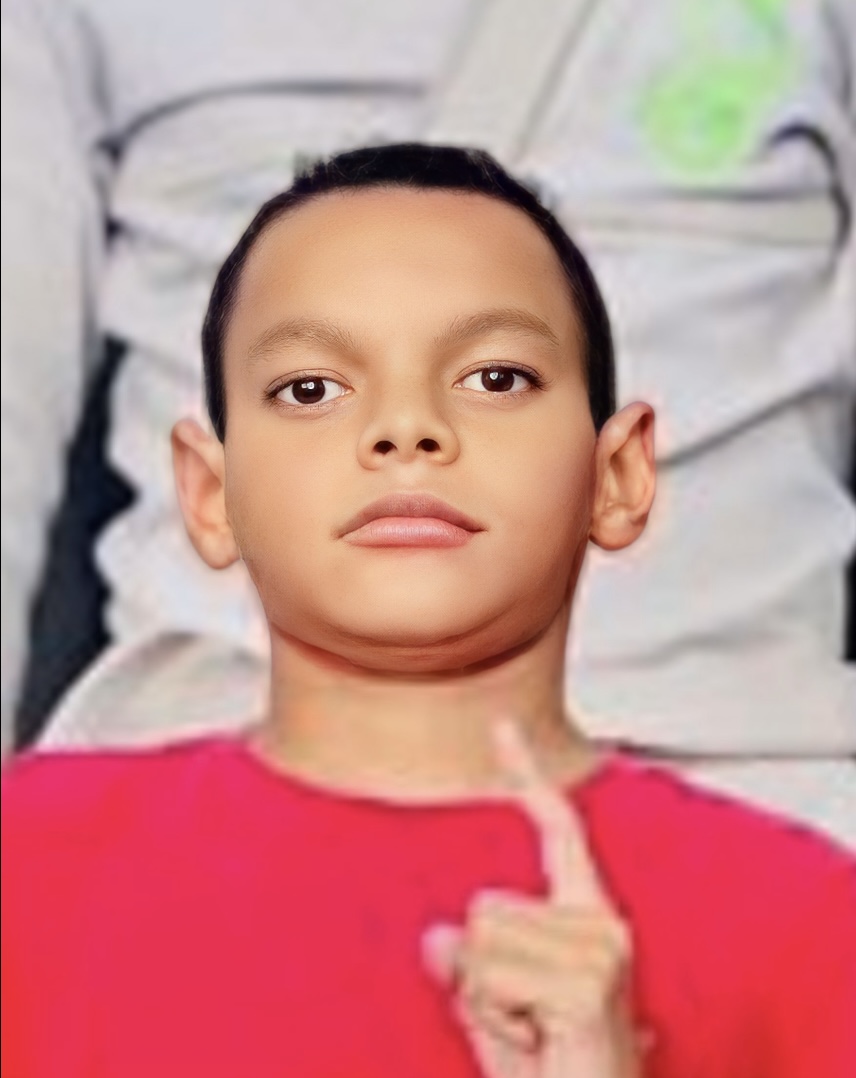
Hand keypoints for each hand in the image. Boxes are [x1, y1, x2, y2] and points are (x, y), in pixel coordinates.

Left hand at [420, 719, 645, 1077]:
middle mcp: (604, 927)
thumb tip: (434, 934)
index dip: (526, 775)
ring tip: (533, 1038)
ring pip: (480, 940)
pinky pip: (489, 977)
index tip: (502, 727)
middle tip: (525, 1028)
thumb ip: (468, 974)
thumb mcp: (498, 1020)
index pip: (557, 829)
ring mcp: (601, 953)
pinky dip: (494, 1021)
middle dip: (479, 977)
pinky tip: (538, 1045)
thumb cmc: (556, 1076)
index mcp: (589, 922)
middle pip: (484, 908)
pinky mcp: (587, 983)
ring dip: (486, 1003)